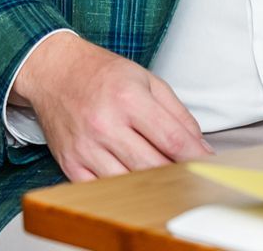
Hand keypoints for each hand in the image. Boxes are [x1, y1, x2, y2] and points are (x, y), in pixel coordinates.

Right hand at [9, 32, 212, 180]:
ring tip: (164, 181)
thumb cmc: (101, 74)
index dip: (196, 158)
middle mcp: (105, 123)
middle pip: (153, 166)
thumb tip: (200, 148)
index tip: (209, 166)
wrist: (53, 71)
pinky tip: (132, 183)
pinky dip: (121, 191)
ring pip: (129, 183)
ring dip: (151, 186)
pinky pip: (102, 190)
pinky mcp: (70, 163)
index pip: (172, 140)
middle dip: (177, 175)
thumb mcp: (147, 80)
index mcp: (128, 98)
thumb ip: (178, 114)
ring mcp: (86, 147)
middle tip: (190, 176)